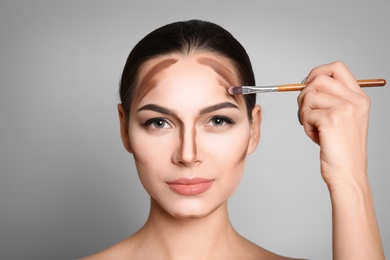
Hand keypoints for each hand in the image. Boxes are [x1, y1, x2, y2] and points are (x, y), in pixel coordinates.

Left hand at [297, 61, 369, 189]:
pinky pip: (305, 114)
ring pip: (308, 96)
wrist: (348, 173)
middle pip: (317, 79)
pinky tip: (316, 137)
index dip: (317, 72)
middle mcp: (354, 100)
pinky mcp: (331, 120)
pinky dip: (305, 127)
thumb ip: (332, 99)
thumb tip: (308, 84)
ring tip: (315, 128)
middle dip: (304, 95)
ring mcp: (344, 109)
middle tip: (307, 112)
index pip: (337, 68)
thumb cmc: (342, 149)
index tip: (308, 84)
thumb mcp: (345, 118)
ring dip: (304, 114)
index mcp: (359, 97)